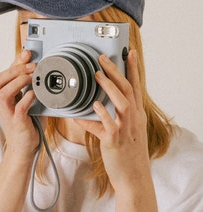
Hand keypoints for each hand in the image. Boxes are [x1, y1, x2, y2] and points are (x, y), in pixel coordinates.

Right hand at [0, 50, 43, 161]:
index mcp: (5, 95)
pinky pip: (19, 107)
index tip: (27, 53)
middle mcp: (3, 102)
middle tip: (32, 65)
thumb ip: (32, 87)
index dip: (15, 61)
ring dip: (19, 81)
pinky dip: (27, 98)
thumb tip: (43, 70)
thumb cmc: (28, 122)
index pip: (5, 73)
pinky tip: (35, 94)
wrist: (24, 148)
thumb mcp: (29, 100)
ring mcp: (8, 112)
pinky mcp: (16, 122)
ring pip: (4, 91)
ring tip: (32, 77)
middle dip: (16, 69)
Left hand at [76, 50, 156, 209]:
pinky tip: (92, 105)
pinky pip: (105, 125)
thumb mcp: (128, 130)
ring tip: (97, 75)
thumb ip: (114, 115)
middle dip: (116, 71)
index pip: (136, 86)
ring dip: (109, 87)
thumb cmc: (128, 152)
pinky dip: (98, 114)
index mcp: (137, 114)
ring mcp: (125, 129)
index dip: (134, 69)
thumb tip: (97, 103)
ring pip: (121, 103)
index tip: (131, 53)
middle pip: (127, 89)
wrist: (133, 177)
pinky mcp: (114, 141)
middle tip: (104, 58)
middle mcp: (133, 119)